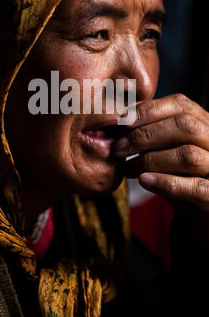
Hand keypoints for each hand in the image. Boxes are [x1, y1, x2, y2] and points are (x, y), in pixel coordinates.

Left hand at [111, 93, 208, 211]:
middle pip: (185, 126)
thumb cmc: (181, 173)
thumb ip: (153, 131)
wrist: (202, 210)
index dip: (150, 110)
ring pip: (188, 155)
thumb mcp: (170, 148)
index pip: (181, 105)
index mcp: (206, 123)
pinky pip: (195, 187)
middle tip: (117, 148)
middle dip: (145, 135)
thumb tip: (119, 120)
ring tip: (127, 167)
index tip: (122, 121)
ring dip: (150, 160)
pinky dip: (165, 182)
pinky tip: (144, 181)